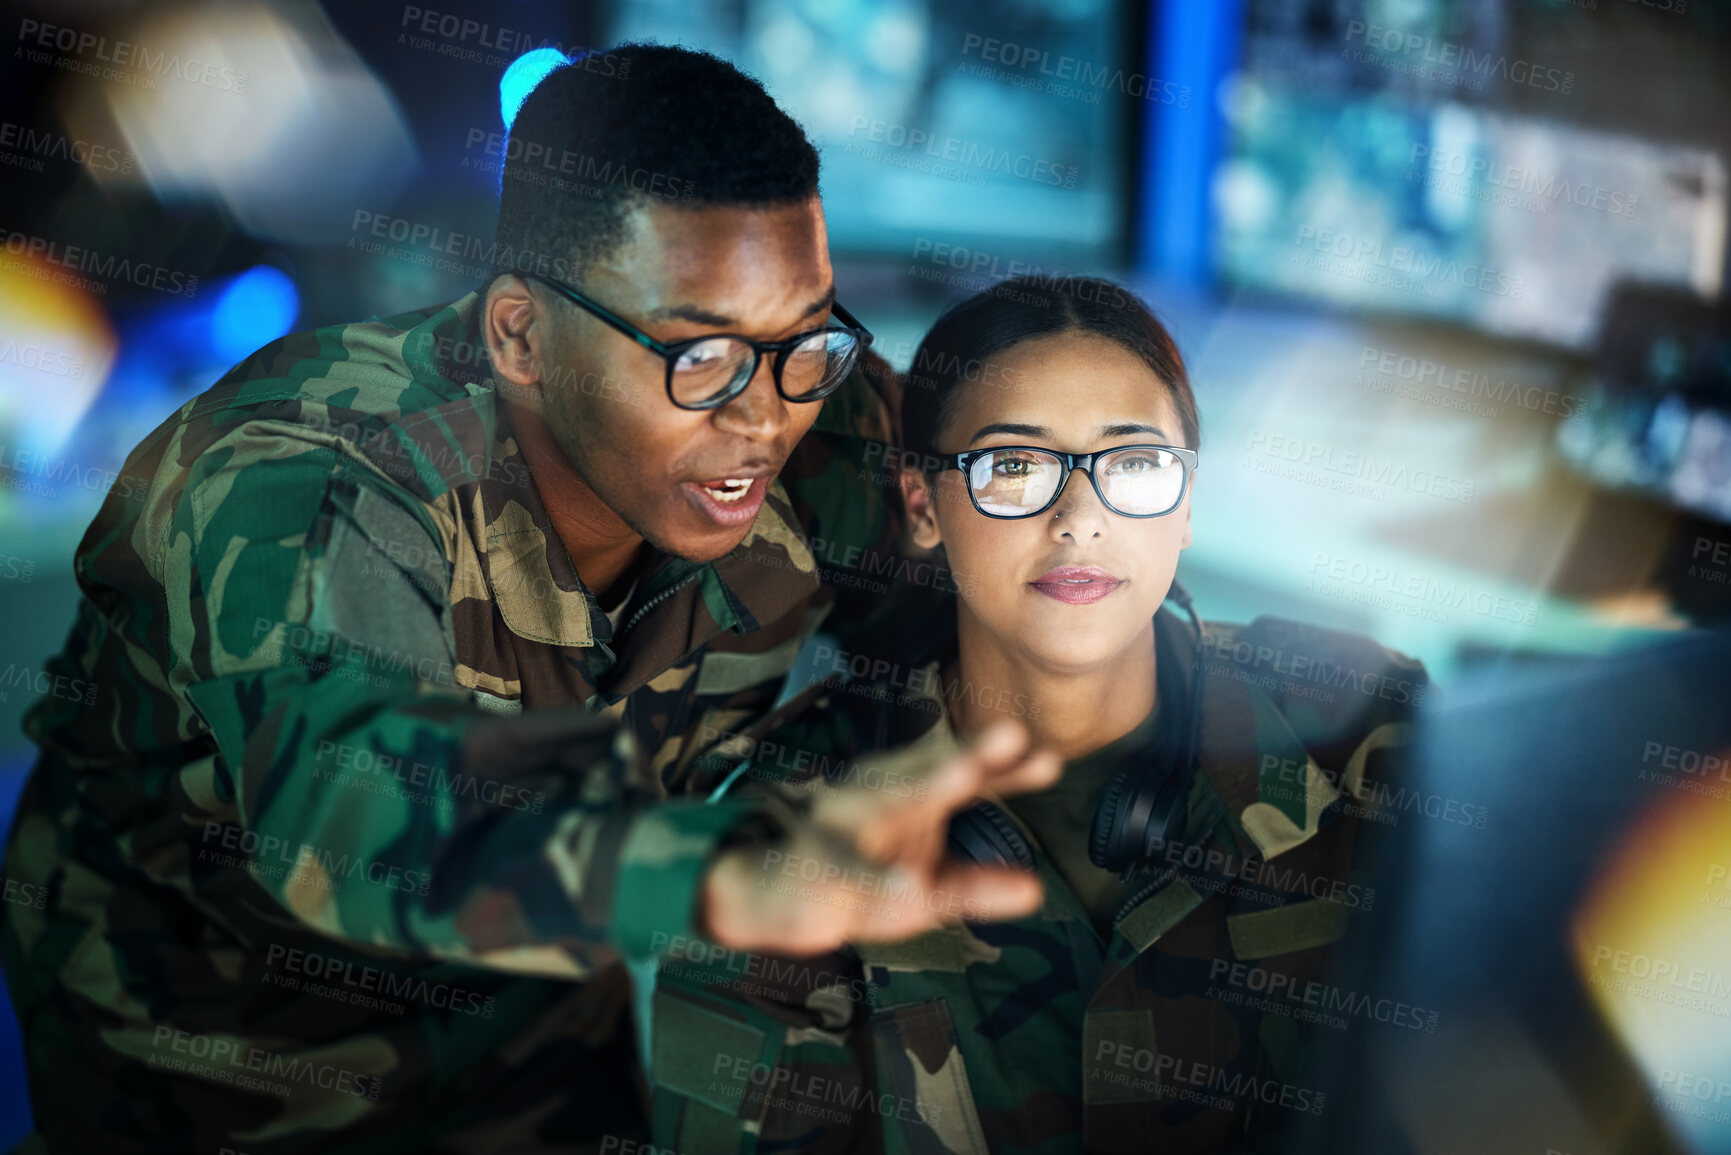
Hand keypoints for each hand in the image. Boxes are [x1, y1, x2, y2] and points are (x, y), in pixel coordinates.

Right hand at [698, 720, 1060, 954]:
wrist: (773, 891)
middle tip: (1011, 734)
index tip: (1050, 759)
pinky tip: (908, 887)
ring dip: (926, 782)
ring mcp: (847, 823)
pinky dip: (879, 875)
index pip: (964, 773)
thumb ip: (977, 881)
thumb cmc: (858, 873)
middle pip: (930, 770)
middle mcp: (880, 794)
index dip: (1006, 766)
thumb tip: (1036, 892)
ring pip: (888, 799)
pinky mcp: (821, 863)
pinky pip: (852, 869)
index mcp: (908, 793)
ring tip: (965, 772)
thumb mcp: (924, 883)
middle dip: (969, 753)